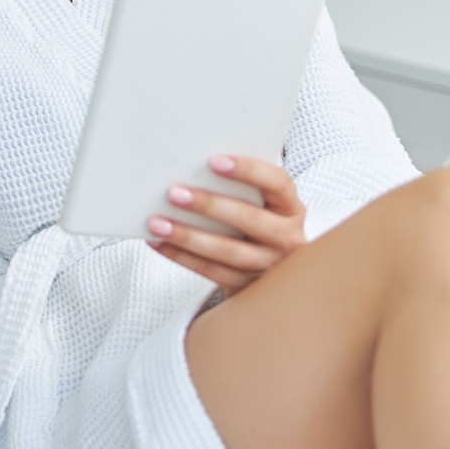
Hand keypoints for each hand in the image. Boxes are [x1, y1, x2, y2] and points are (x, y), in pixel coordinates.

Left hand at [146, 153, 306, 297]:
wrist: (270, 274)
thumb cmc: (258, 223)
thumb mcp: (263, 205)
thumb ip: (242, 188)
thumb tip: (193, 167)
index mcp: (291, 209)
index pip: (277, 183)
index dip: (248, 171)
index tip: (215, 161)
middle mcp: (286, 238)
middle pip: (248, 219)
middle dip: (209, 205)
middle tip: (174, 193)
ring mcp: (268, 266)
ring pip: (226, 251)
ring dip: (187, 236)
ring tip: (158, 223)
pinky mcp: (245, 287)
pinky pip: (210, 271)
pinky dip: (180, 256)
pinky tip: (159, 243)